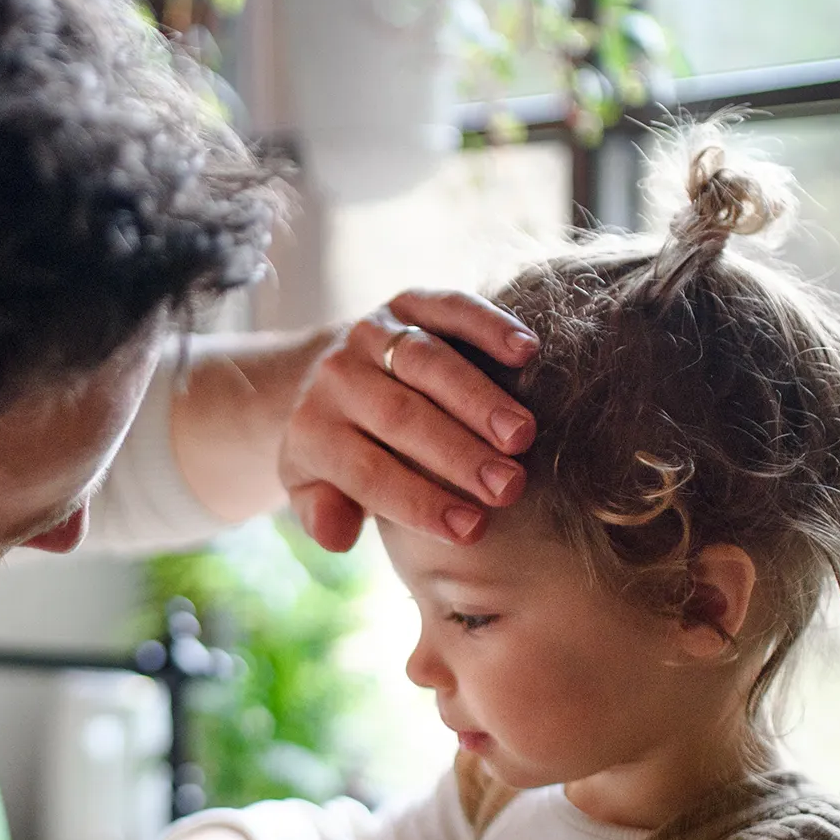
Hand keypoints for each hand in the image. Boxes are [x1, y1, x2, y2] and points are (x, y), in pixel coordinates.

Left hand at [278, 290, 540, 551]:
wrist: (321, 374)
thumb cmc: (337, 450)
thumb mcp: (312, 489)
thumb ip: (321, 515)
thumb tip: (336, 536)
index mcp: (314, 431)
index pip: (367, 472)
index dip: (419, 501)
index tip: (472, 529)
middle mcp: (338, 377)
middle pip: (400, 416)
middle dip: (458, 453)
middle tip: (509, 486)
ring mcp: (373, 334)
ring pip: (426, 362)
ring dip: (479, 398)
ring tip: (522, 435)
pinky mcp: (408, 303)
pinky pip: (448, 309)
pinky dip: (488, 325)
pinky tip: (527, 352)